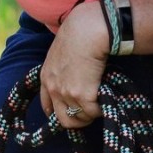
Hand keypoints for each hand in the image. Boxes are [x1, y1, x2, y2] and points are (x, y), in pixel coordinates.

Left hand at [39, 1, 110, 128]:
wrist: (86, 32)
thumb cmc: (79, 35)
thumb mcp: (61, 52)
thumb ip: (62, 66)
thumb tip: (75, 74)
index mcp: (46, 77)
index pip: (46, 106)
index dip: (58, 113)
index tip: (68, 113)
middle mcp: (54, 89)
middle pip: (64, 120)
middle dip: (78, 120)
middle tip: (90, 113)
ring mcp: (67, 94)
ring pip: (81, 118)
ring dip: (92, 113)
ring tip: (100, 102)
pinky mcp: (83, 96)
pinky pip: (94, 112)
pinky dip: (101, 109)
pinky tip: (106, 98)